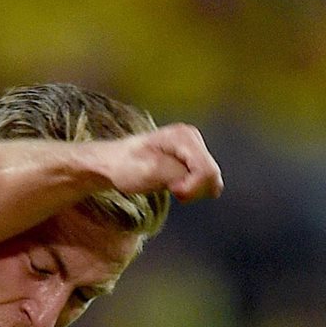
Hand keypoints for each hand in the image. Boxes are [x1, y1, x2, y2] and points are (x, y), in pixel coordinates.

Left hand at [101, 123, 223, 202]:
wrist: (113, 164)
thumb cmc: (126, 167)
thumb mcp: (151, 172)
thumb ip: (182, 174)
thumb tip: (212, 181)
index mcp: (183, 137)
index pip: (206, 170)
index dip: (191, 187)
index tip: (172, 189)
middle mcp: (192, 136)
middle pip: (212, 175)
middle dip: (193, 189)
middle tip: (170, 189)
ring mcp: (193, 145)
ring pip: (211, 179)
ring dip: (192, 190)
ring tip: (170, 186)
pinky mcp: (192, 156)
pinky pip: (205, 180)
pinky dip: (191, 188)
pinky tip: (174, 184)